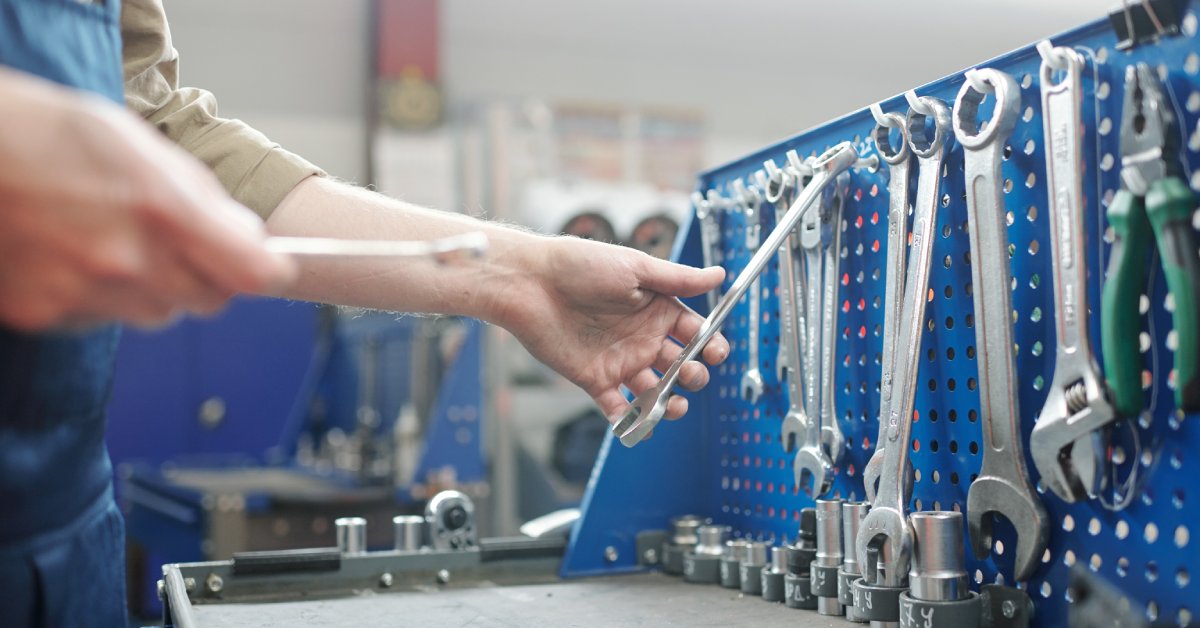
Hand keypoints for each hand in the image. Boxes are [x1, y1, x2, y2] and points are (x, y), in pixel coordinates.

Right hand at [0, 68, 294, 330]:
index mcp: (159, 208)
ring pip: (156, 313)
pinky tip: (75, 255)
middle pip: (207, 300)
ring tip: (115, 241)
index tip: (268, 264)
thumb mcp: (133, 142)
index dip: (264, 269)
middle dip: (205, 275)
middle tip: (179, 242)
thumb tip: (249, 236)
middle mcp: (125, 260)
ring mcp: (83, 292)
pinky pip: (103, 319)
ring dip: (154, 288)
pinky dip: (101, 296)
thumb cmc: (43, 133)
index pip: (251, 272)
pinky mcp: (44, 313)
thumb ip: (199, 195)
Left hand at [499, 236, 729, 424]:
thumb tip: (719, 275)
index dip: (710, 345)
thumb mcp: (635, 268)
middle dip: (693, 375)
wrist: (531, 284)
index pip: (695, 332)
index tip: (717, 353)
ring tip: (672, 405)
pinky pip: (618, 407)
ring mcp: (620, 360)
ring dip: (669, 403)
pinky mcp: (595, 379)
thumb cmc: (580, 265)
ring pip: (655, 392)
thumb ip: (678, 278)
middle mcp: (642, 337)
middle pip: (680, 365)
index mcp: (656, 309)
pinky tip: (639, 424)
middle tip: (688, 373)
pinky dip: (630, 421)